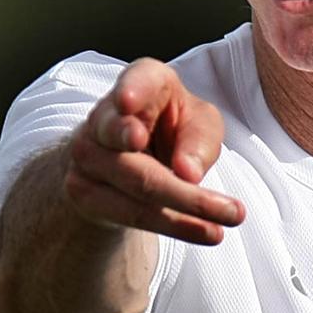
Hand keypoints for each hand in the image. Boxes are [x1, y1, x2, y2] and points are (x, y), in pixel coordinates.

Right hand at [64, 58, 244, 244]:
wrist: (131, 156)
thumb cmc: (174, 127)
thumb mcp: (199, 123)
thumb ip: (199, 139)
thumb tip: (188, 173)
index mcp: (141, 82)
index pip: (136, 81)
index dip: (131, 90)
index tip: (128, 102)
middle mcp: (104, 115)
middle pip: (136, 146)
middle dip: (177, 175)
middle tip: (214, 193)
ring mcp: (88, 154)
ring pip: (138, 185)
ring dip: (187, 206)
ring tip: (228, 217)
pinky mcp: (84, 192)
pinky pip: (132, 213)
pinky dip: (175, 224)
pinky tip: (208, 231)